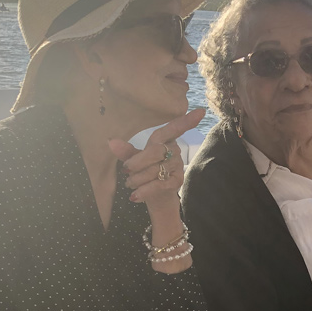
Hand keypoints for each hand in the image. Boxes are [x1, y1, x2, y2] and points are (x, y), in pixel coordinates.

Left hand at [109, 108, 204, 273]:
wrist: (155, 199)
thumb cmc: (145, 174)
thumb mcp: (134, 162)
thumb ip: (125, 152)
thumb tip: (111, 141)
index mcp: (164, 141)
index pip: (174, 128)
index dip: (187, 121)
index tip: (201, 111)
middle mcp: (175, 151)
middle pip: (156, 151)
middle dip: (137, 162)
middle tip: (125, 171)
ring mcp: (178, 166)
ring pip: (155, 169)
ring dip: (137, 179)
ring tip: (129, 184)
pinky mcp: (178, 181)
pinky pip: (160, 184)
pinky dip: (145, 191)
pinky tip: (134, 197)